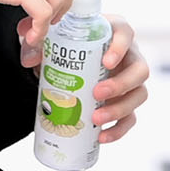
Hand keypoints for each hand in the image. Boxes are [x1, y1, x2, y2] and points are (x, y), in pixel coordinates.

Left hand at [18, 12, 148, 144]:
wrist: (66, 63)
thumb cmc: (66, 45)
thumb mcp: (49, 39)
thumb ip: (36, 42)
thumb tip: (29, 59)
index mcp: (114, 34)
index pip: (126, 34)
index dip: (121, 47)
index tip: (106, 62)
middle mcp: (128, 56)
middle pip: (140, 69)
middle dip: (121, 84)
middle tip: (97, 93)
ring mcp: (130, 81)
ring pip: (139, 95)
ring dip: (120, 109)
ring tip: (96, 119)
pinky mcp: (126, 102)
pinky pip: (131, 118)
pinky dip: (119, 130)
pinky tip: (102, 137)